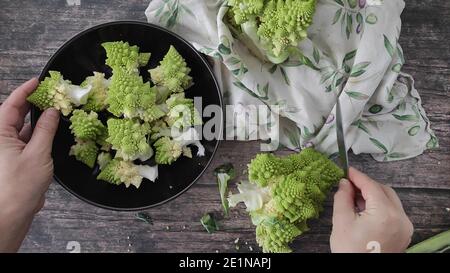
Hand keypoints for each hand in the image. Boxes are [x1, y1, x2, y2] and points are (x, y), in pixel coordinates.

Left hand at [0, 78, 59, 251]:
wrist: (11, 213)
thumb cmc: (20, 184)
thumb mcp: (38, 153)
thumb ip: (46, 129)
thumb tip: (52, 111)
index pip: (11, 105)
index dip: (25, 91)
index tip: (38, 81)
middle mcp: (1, 139)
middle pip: (16, 114)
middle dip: (33, 103)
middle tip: (51, 95)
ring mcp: (8, 150)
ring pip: (23, 128)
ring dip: (38, 120)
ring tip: (55, 111)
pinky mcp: (17, 160)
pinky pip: (28, 141)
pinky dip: (39, 134)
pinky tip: (51, 131)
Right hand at [330, 167, 413, 252]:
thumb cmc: (350, 251)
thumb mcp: (341, 222)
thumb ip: (342, 198)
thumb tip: (344, 183)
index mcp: (385, 213)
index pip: (371, 186)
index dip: (358, 176)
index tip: (346, 170)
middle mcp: (400, 218)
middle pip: (384, 191)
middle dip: (366, 186)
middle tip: (348, 185)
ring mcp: (404, 227)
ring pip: (390, 201)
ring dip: (373, 196)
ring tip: (354, 199)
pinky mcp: (403, 234)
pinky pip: (393, 212)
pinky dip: (380, 207)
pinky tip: (364, 210)